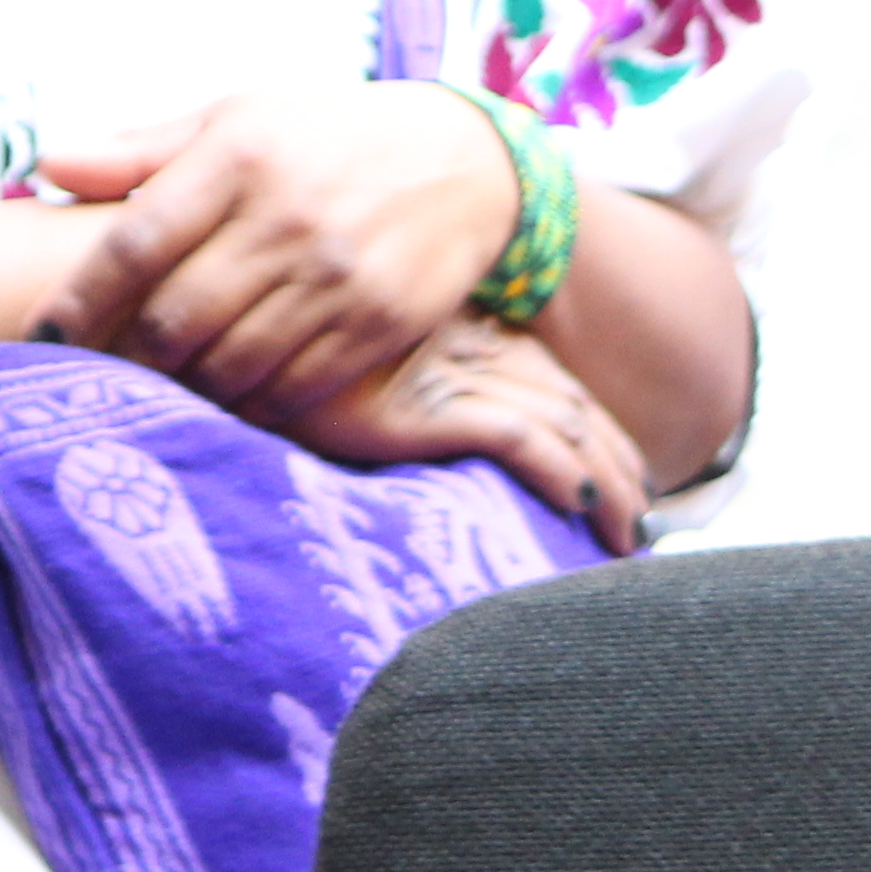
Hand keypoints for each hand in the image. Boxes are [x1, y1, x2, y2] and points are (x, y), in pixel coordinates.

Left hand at [33, 84, 519, 419]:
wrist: (464, 162)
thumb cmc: (322, 138)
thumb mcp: (235, 118)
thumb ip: (140, 150)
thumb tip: (48, 163)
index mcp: (239, 154)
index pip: (135, 242)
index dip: (78, 299)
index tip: (39, 336)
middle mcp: (287, 216)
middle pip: (174, 317)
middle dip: (125, 359)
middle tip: (97, 376)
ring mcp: (337, 275)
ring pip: (228, 364)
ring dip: (182, 389)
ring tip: (157, 391)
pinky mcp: (378, 323)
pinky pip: (290, 389)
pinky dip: (247, 405)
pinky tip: (226, 399)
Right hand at [272, 313, 651, 555]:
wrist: (230, 338)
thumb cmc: (284, 355)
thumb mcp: (360, 368)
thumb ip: (408, 383)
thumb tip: (453, 429)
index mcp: (464, 336)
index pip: (556, 387)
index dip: (600, 434)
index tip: (627, 482)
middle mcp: (468, 350)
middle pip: (572, 407)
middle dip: (618, 464)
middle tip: (640, 523)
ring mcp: (447, 376)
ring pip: (560, 424)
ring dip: (605, 480)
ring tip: (626, 536)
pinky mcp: (422, 408)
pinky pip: (515, 438)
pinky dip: (557, 468)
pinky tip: (578, 501)